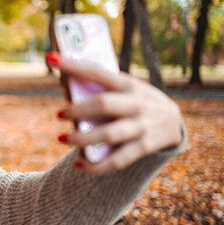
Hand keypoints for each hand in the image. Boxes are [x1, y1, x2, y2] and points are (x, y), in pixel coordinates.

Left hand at [52, 54, 182, 173]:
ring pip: (109, 134)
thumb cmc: (137, 101)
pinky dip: (97, 165)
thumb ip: (103, 87)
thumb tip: (66, 82)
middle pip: (103, 104)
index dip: (74, 66)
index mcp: (128, 84)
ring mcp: (141, 126)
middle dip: (78, 110)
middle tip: (59, 115)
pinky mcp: (144, 147)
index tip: (52, 59)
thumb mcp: (127, 88)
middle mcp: (136, 103)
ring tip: (62, 139)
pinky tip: (80, 165)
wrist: (173, 122)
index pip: (97, 72)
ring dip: (82, 138)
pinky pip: (118, 160)